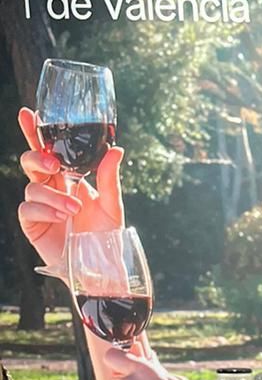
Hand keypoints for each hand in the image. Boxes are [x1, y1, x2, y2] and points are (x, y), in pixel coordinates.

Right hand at [17, 107, 124, 278]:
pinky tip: (60, 216)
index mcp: (68, 178)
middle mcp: (51, 188)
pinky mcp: (32, 224)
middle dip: (38, 157)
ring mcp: (40, 205)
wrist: (101, 266)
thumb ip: (110, 177)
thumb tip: (116, 149)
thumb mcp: (112, 205)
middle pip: (32, 161)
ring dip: (53, 195)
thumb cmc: (106, 236)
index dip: (34, 131)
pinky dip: (43, 209)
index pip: (48, 150)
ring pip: (32, 186)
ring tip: (73, 209)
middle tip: (54, 166)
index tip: (28, 113)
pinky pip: (27, 208)